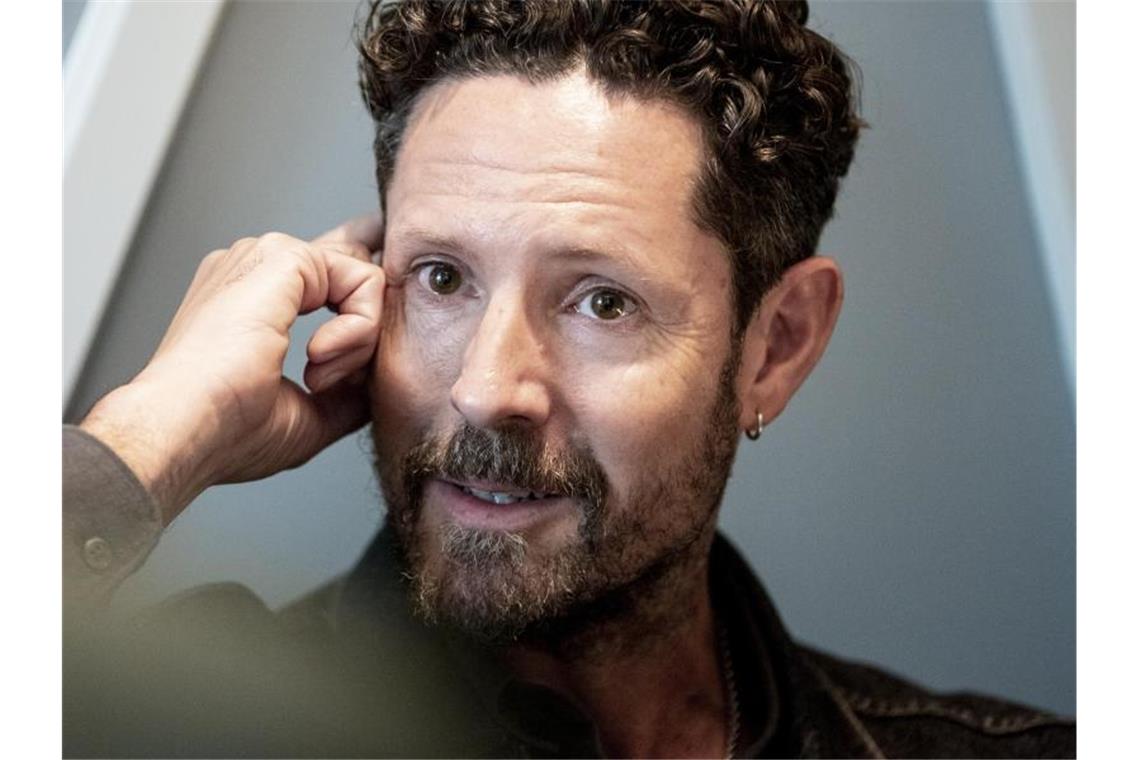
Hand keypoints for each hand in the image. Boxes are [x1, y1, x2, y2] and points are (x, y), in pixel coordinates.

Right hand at [80, 215, 385, 524]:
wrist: (185, 427)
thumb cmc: (224, 430)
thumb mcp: (306, 416)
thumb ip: (345, 390)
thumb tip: (373, 382)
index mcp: (252, 299)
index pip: (332, 283)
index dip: (362, 321)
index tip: (348, 377)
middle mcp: (256, 270)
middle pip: (353, 280)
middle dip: (363, 339)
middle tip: (325, 383)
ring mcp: (266, 257)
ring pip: (363, 281)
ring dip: (360, 340)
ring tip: (318, 378)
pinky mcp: (284, 256)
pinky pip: (364, 278)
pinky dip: (361, 327)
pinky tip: (320, 357)